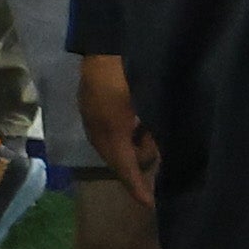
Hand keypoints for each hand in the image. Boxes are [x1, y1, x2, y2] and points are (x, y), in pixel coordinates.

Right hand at [74, 53, 157, 207]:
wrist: (104, 44)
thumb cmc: (131, 73)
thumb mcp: (148, 105)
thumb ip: (153, 133)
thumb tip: (159, 154)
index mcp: (111, 135)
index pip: (126, 171)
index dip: (138, 189)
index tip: (151, 204)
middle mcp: (98, 132)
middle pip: (117, 161)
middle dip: (136, 167)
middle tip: (157, 157)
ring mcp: (91, 119)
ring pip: (113, 146)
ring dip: (131, 147)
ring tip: (150, 134)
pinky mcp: (90, 108)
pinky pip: (108, 132)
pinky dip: (124, 135)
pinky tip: (135, 122)